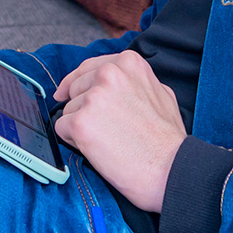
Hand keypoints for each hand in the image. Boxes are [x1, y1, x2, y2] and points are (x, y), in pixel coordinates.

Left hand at [52, 51, 186, 213]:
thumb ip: (133, 81)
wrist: (170, 168)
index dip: (76, 83)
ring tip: (108, 140)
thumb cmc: (167, 138)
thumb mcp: (159, 93)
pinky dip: (74, 141)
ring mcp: (94, 97)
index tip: (66, 92)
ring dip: (81, 126)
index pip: (87, 67)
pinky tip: (97, 148)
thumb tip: (112, 82)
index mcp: (127, 63)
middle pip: (75, 89)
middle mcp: (109, 74)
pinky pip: (62, 129)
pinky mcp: (81, 122)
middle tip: (106, 129)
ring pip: (68, 110)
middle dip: (83, 108)